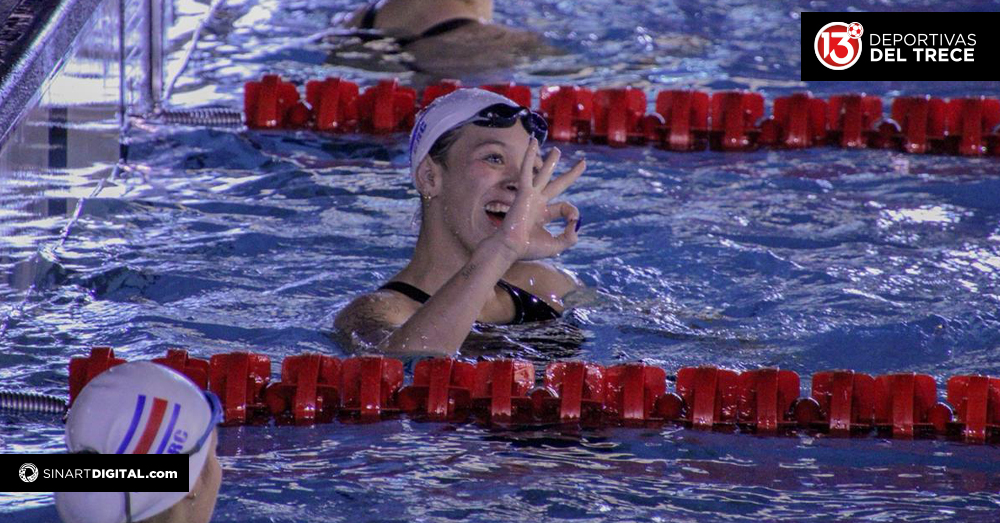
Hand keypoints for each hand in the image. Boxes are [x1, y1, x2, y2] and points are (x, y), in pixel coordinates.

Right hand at [492, 138, 584, 260]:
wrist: (511, 248)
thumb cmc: (529, 248)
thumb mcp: (557, 245)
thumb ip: (570, 236)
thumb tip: (577, 222)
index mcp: (544, 214)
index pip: (565, 207)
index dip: (573, 213)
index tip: (573, 222)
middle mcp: (538, 203)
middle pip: (558, 184)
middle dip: (571, 174)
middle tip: (582, 162)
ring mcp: (530, 196)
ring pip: (543, 174)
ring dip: (550, 161)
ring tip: (557, 150)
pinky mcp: (524, 192)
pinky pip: (527, 170)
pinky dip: (529, 156)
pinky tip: (532, 143)